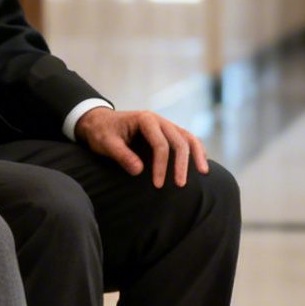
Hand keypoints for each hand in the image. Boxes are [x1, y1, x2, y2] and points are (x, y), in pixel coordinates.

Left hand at [75, 107, 208, 188]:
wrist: (100, 122)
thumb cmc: (102, 133)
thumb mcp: (105, 143)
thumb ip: (121, 155)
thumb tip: (139, 170)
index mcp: (145, 119)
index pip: (160, 144)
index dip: (161, 166)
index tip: (158, 185)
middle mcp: (159, 120)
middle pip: (179, 141)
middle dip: (181, 164)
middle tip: (180, 185)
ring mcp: (165, 125)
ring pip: (188, 137)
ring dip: (196, 155)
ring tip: (204, 173)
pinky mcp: (167, 132)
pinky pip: (187, 139)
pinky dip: (196, 150)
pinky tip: (201, 164)